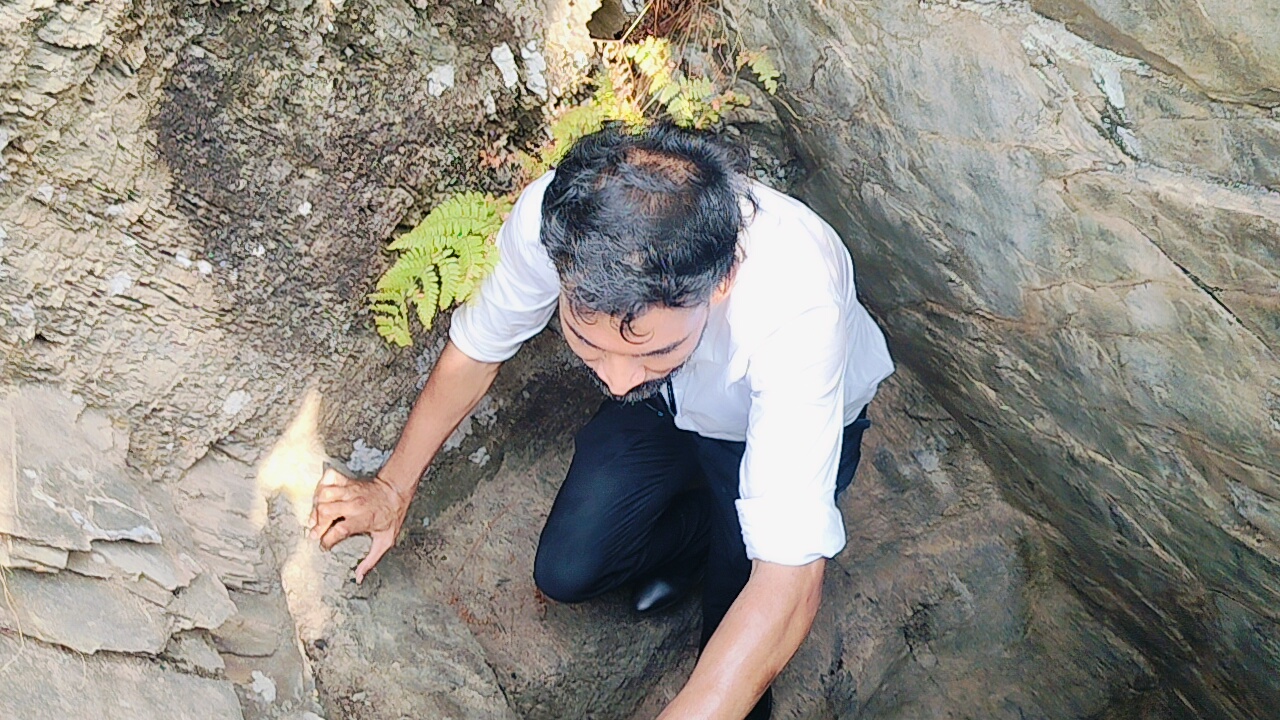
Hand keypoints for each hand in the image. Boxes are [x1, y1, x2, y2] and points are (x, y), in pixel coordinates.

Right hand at [308, 465, 413, 582]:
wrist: (396, 491)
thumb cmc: (391, 516)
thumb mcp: (385, 541)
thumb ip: (370, 561)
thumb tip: (358, 578)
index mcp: (364, 519)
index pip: (340, 530)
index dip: (328, 540)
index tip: (324, 546)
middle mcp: (355, 504)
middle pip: (326, 511)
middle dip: (317, 525)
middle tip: (315, 533)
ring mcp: (350, 491)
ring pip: (324, 495)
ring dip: (317, 507)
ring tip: (316, 518)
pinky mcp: (347, 482)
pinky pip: (329, 480)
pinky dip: (321, 487)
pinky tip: (321, 497)